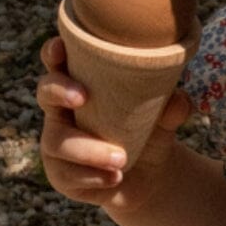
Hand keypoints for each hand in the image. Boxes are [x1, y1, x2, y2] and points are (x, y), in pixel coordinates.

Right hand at [36, 36, 190, 212]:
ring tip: (121, 159)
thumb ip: (171, 108)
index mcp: (80, 86)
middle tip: (83, 97)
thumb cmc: (147, 134)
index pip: (58, 62)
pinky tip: (114, 178)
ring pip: (57, 141)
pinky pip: (68, 175)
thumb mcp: (163, 120)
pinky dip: (94, 177)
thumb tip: (179, 100)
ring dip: (88, 149)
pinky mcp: (61, 175)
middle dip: (60, 90)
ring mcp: (57, 144)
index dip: (53, 52)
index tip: (62, 47)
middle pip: (46, 92)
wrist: (150, 178)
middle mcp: (62, 112)